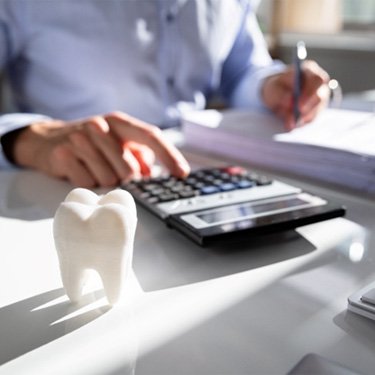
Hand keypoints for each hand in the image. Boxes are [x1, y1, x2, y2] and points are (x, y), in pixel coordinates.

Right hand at [12, 111, 189, 186]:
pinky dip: (88, 183)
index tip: (182, 174)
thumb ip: (139, 155)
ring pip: (109, 180)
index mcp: (119, 122)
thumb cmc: (92, 143)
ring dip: (105, 181)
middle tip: (113, 171)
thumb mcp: (117, 142)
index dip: (170, 156)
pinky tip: (80, 170)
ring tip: (94, 167)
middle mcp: (100, 126)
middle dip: (126, 179)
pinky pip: (88, 184)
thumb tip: (152, 174)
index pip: (151, 136)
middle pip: (129, 169)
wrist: (47, 139)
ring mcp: (80, 139)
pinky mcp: (63, 154)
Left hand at [262, 60, 329, 129]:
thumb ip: (280, 93)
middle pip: (321, 97)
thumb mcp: (272, 88)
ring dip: (302, 118)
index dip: (310, 93)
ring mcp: (320, 98)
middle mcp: (319, 84)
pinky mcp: (316, 110)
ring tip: (288, 124)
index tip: (299, 106)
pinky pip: (311, 119)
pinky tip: (291, 124)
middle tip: (296, 118)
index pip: (317, 80)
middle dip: (308, 109)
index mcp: (309, 71)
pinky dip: (301, 123)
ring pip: (316, 110)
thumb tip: (290, 101)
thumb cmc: (275, 87)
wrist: (275, 95)